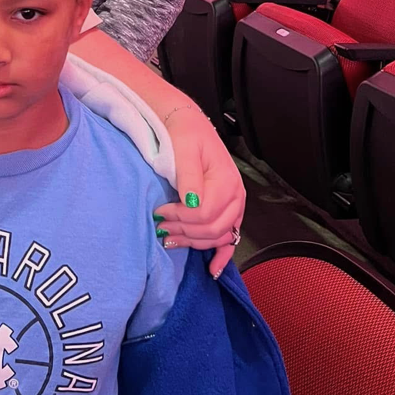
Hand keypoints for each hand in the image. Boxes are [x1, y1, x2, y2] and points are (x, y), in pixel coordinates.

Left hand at [153, 104, 245, 278]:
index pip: (204, 213)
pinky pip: (229, 239)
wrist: (188, 124)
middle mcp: (235, 196)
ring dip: (193, 242)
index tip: (159, 211)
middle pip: (212, 228)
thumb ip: (189, 177)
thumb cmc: (185, 134)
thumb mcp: (184, 149)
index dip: (180, 217)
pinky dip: (222, 255)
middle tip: (160, 226)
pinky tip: (212, 270)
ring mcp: (234, 206)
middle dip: (184, 231)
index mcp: (226, 181)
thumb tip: (191, 204)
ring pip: (217, 236)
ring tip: (169, 239)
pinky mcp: (228, 211)